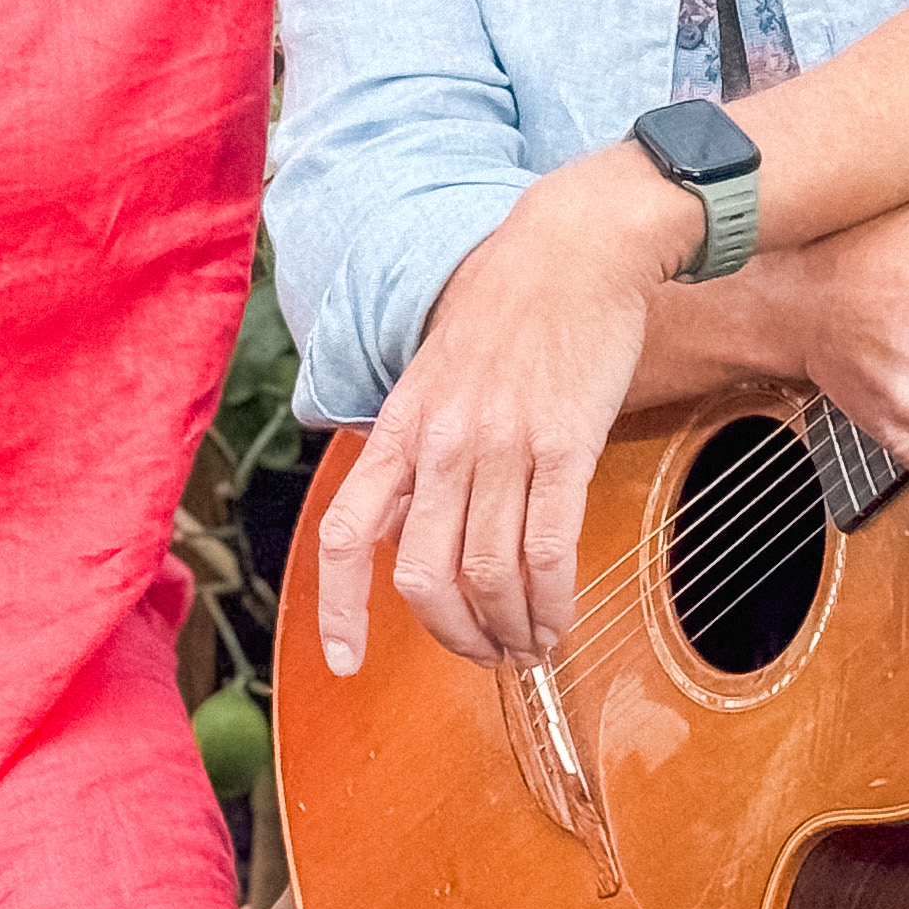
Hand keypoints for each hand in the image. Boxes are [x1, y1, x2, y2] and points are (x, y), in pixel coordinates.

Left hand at [315, 146, 686, 674]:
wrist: (572, 247)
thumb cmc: (505, 309)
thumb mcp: (432, 375)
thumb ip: (415, 450)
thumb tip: (402, 528)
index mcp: (400, 427)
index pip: (344, 532)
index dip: (336, 607)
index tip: (345, 661)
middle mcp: (441, 442)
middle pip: (422, 576)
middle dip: (452, 636)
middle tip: (483, 653)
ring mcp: (502, 444)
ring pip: (486, 574)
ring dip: (508, 629)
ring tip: (529, 645)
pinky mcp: (565, 444)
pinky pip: (549, 548)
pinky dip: (552, 601)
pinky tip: (559, 618)